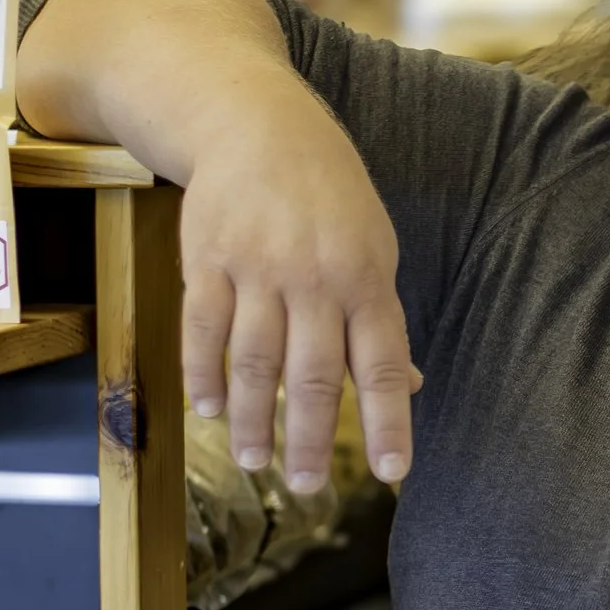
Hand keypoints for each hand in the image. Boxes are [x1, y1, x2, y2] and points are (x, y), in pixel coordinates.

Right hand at [178, 106, 417, 494]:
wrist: (255, 122)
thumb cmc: (327, 196)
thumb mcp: (374, 246)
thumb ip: (380, 321)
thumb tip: (406, 386)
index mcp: (367, 279)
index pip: (383, 364)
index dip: (390, 422)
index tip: (395, 474)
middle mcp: (314, 278)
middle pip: (315, 376)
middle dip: (314, 441)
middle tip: (309, 488)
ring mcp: (257, 268)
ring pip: (255, 361)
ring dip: (254, 420)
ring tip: (255, 462)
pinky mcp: (207, 259)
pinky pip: (203, 329)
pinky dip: (205, 374)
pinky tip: (210, 410)